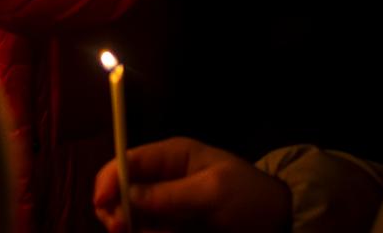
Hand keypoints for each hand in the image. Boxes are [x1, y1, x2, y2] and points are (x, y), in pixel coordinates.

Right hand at [93, 137, 291, 232]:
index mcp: (171, 157)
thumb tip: (128, 196)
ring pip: (131, 219)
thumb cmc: (250, 197)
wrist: (280, 223)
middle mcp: (162, 180)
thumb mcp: (213, 191)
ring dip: (137, 230)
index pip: (127, 161)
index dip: (108, 179)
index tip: (102, 204)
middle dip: (117, 211)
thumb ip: (170, 194)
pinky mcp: (173, 228)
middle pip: (120, 192)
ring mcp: (167, 206)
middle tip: (123, 230)